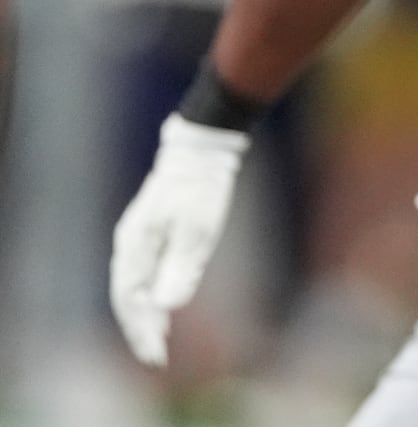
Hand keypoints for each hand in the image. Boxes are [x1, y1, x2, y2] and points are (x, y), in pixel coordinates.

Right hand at [109, 113, 249, 366]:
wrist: (201, 152)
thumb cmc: (200, 189)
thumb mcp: (197, 229)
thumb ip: (181, 266)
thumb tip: (166, 306)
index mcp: (135, 246)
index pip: (129, 299)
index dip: (141, 329)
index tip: (155, 354)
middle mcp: (129, 244)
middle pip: (126, 297)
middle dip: (139, 328)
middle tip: (156, 356)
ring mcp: (137, 238)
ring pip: (132, 286)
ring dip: (143, 314)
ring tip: (158, 340)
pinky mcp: (151, 233)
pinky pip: (142, 273)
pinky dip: (148, 295)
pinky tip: (162, 307)